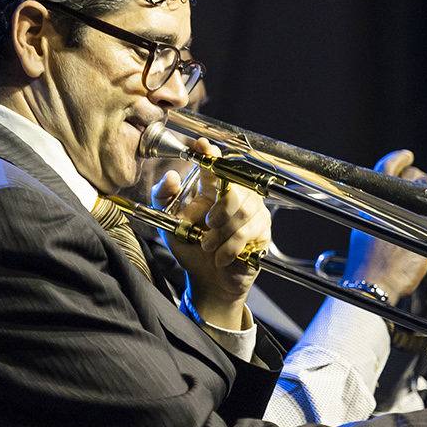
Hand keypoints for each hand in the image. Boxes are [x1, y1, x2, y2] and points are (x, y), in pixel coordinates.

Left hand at [154, 139, 270, 326]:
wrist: (208, 281)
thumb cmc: (192, 250)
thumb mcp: (170, 224)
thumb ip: (164, 198)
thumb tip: (171, 176)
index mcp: (213, 191)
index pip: (216, 166)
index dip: (212, 154)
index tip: (204, 145)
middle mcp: (236, 197)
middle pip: (236, 189)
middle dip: (220, 208)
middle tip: (206, 225)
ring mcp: (252, 213)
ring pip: (243, 211)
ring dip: (222, 233)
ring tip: (208, 246)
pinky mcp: (262, 231)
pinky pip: (248, 232)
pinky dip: (230, 247)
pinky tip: (221, 257)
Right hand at [340, 150, 426, 302]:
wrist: (375, 280)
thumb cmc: (367, 262)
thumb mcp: (365, 230)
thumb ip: (378, 216)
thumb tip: (389, 211)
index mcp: (376, 200)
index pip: (386, 169)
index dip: (398, 159)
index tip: (408, 156)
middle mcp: (397, 201)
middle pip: (416, 176)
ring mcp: (416, 214)